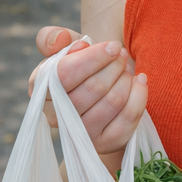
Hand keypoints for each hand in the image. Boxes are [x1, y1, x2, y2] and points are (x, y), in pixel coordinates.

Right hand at [30, 26, 147, 170]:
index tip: (113, 45)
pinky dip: (139, 95)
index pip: (65, 74)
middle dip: (114, 66)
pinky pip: (128, 119)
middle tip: (122, 55)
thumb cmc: (82, 67)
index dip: (93, 58)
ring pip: (113, 102)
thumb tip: (61, 40)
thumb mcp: (66, 48)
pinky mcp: (105, 143)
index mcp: (41, 91)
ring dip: (126, 79)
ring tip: (126, 69)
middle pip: (93, 88)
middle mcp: (56, 118)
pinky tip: (140, 81)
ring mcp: (81, 134)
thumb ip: (54, 38)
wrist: (101, 91)